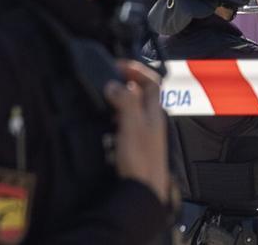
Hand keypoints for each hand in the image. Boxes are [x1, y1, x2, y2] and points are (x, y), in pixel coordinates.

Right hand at [106, 61, 169, 204]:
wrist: (144, 190)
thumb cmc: (141, 160)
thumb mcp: (132, 126)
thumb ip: (125, 102)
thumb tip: (114, 83)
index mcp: (155, 112)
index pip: (152, 82)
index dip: (137, 70)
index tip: (117, 65)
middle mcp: (152, 120)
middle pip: (142, 94)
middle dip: (125, 83)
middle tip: (106, 80)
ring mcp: (145, 133)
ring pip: (132, 109)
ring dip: (119, 100)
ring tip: (102, 98)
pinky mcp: (135, 146)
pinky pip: (125, 124)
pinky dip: (114, 118)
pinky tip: (104, 123)